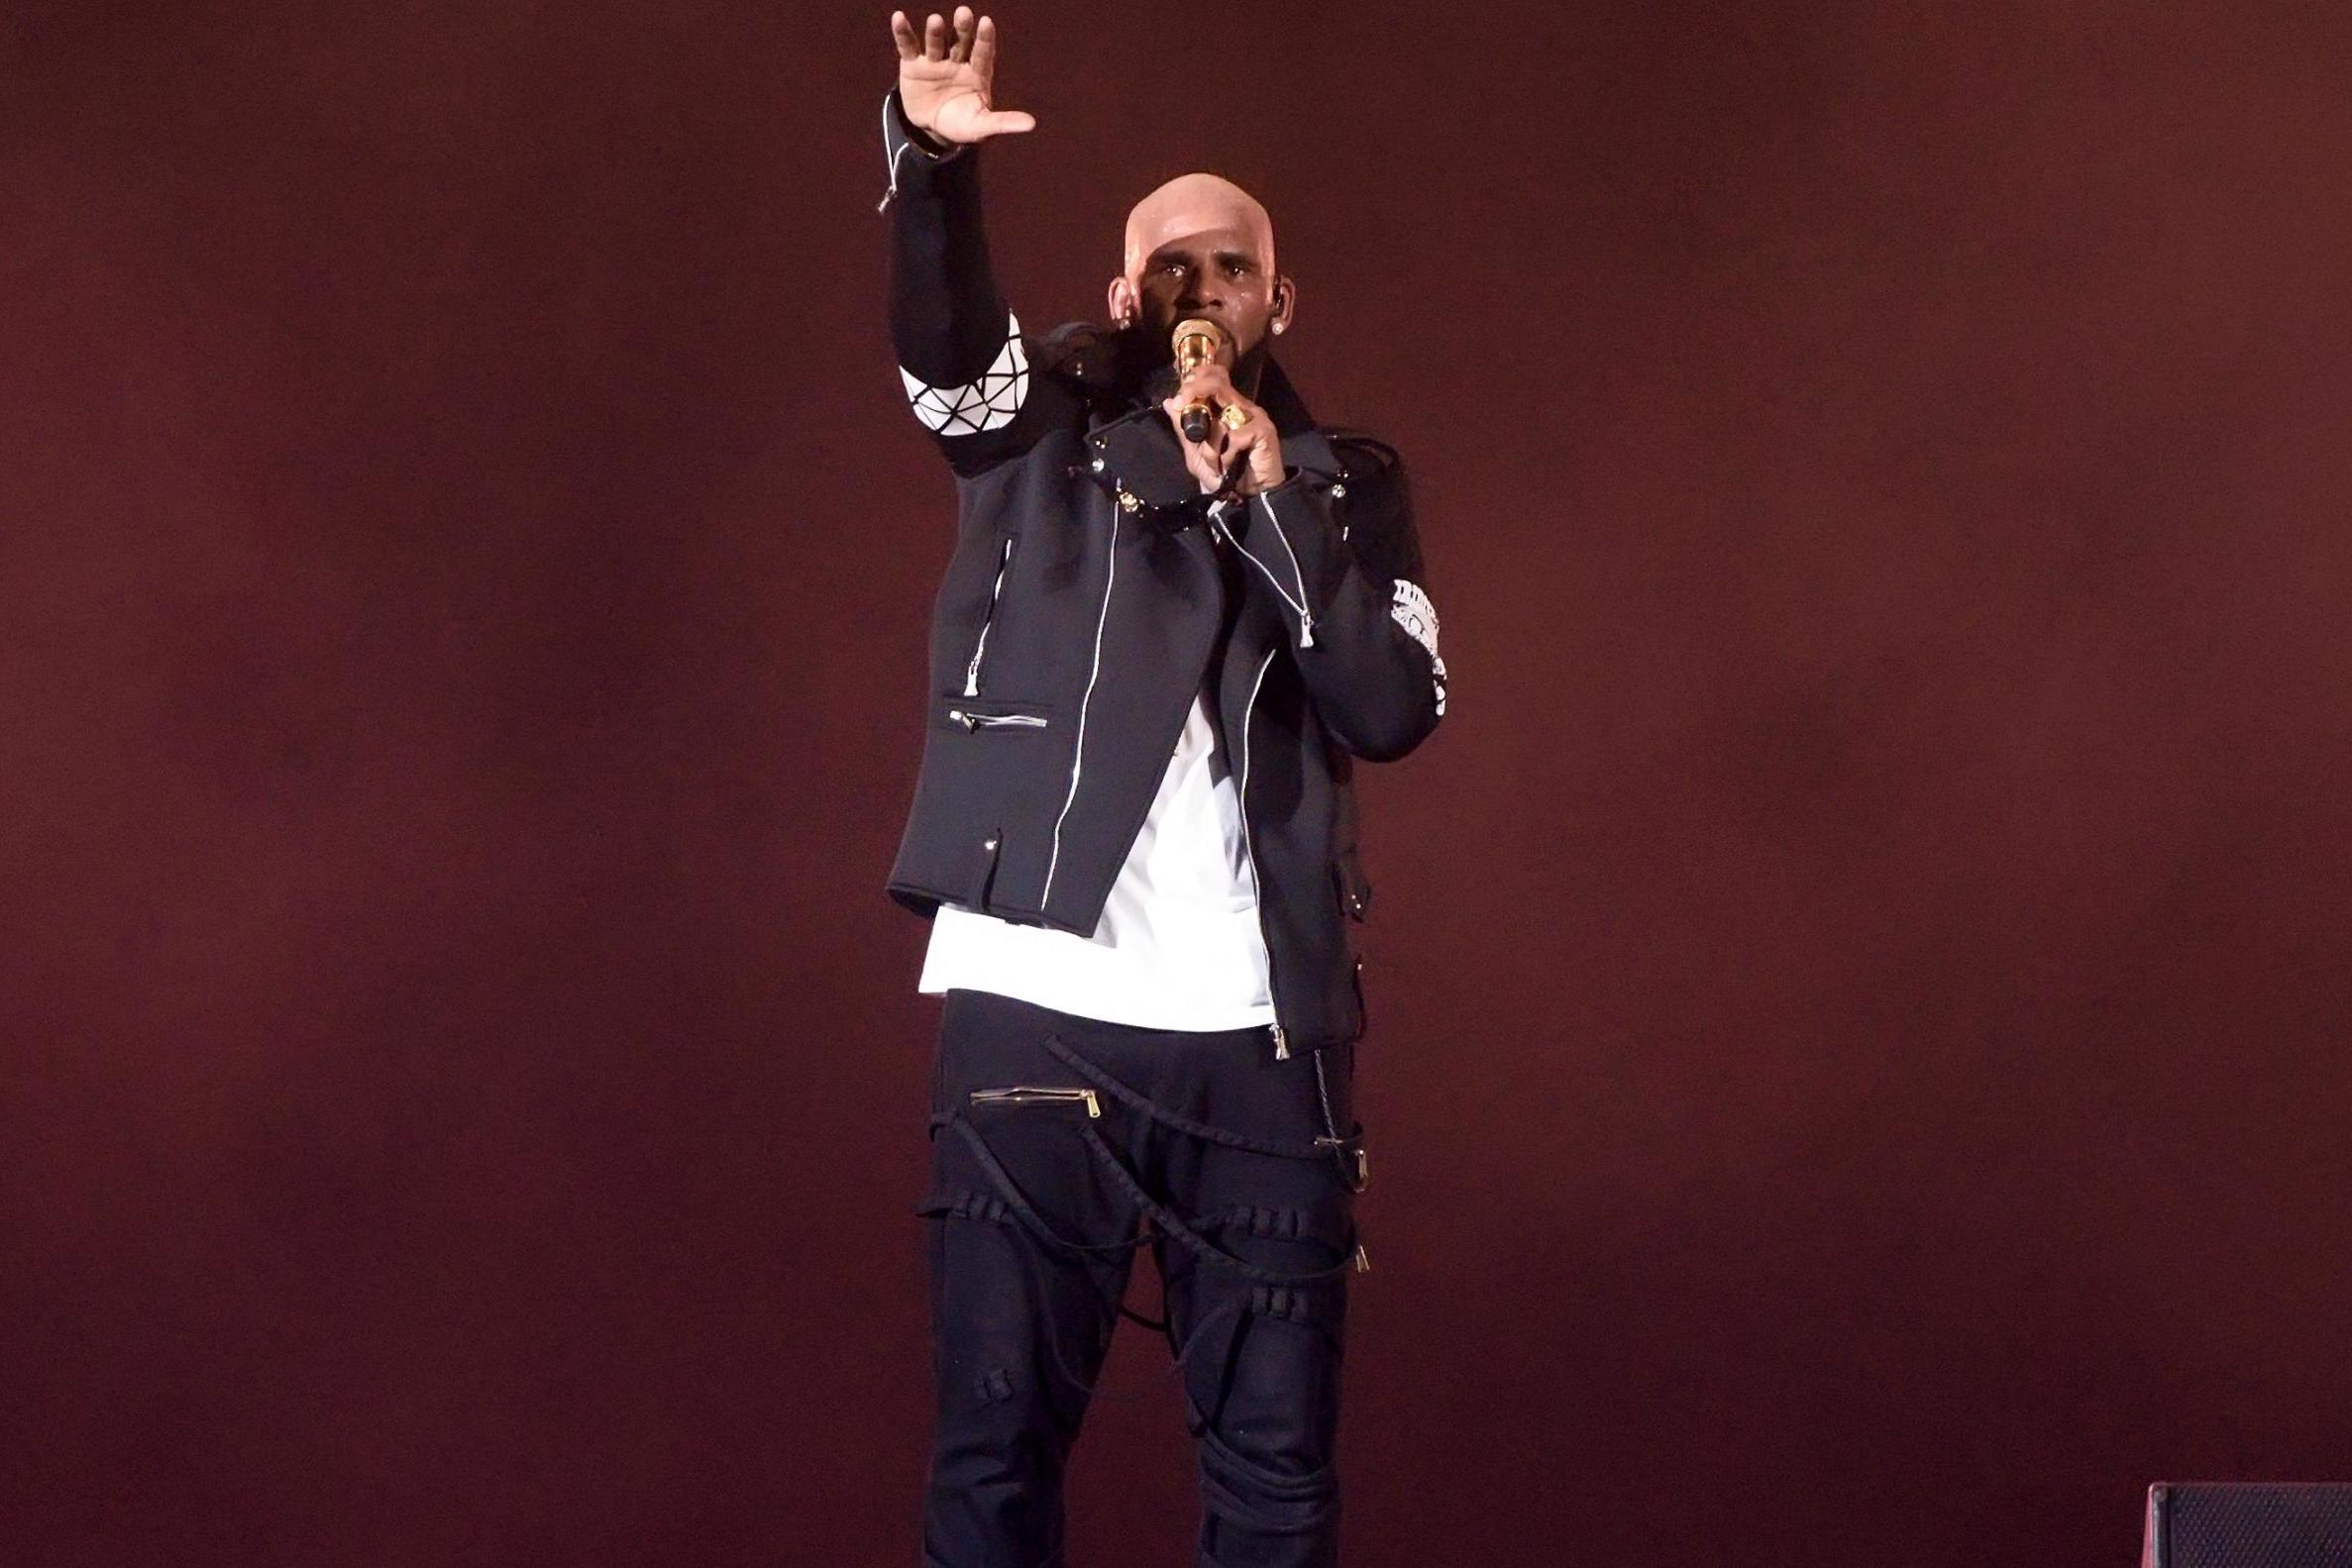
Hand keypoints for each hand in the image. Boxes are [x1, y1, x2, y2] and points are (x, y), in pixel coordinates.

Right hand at [889, 8, 1034, 145]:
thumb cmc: (962, 123)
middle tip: (964, 13)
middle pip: (961, 41)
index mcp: (978, 72)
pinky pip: (908, 46)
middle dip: (962, 28)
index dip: (985, 39)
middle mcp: (958, 61)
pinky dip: (903, 32)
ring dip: (935, 32)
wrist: (933, 128)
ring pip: (936, 42)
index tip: (986, 23)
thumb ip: (1003, 122)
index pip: (984, 53)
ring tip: (936, 20)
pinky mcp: (912, 64)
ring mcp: (935, 60)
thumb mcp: (982, 126)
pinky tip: (898, 17)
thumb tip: (1032, 125)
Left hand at [1162, 362, 1284, 497]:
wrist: (1249, 499)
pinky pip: (1235, 436)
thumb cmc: (1224, 477)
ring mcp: (1254, 416)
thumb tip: (1168, 402)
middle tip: (1180, 403)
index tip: (1178, 398)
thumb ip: (1184, 429)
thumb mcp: (1196, 454)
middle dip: (1193, 390)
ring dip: (1209, 442)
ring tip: (1213, 463)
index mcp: (1225, 407)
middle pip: (1216, 382)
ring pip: (1221, 413)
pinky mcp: (1263, 430)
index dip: (1194, 379)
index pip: (1212, 377)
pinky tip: (1228, 467)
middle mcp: (1240, 406)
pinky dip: (1226, 455)